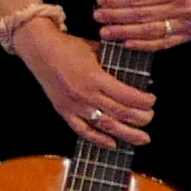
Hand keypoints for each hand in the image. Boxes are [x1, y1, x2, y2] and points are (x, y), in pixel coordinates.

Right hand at [8, 22, 154, 148]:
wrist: (38, 49)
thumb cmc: (68, 46)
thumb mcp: (96, 50)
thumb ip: (115, 64)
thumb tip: (138, 78)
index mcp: (95, 77)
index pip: (128, 97)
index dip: (145, 102)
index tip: (152, 100)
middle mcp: (85, 95)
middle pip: (121, 113)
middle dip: (141, 118)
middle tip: (150, 117)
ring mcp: (74, 106)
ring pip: (106, 126)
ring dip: (128, 134)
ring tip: (143, 138)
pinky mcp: (64, 112)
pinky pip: (83, 131)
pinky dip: (99, 139)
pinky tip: (113, 144)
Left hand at [93, 0, 190, 52]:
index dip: (119, 1)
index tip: (102, 0)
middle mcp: (183, 9)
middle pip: (143, 16)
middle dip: (116, 17)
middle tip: (97, 16)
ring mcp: (187, 25)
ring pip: (150, 32)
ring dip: (124, 33)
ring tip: (105, 32)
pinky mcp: (189, 36)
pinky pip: (163, 44)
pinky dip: (143, 45)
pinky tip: (126, 43)